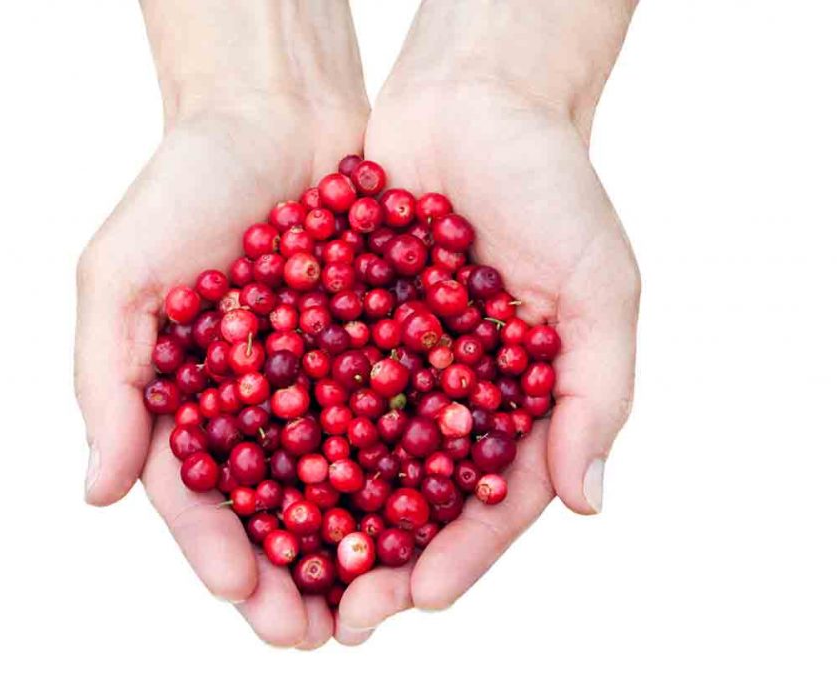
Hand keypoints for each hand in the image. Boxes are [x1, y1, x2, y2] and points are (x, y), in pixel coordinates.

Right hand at [75, 0, 367, 649]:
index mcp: (186, 401)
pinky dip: (413, 460)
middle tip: (322, 631)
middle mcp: (258, 402)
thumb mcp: (121, 277)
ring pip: (344, 476)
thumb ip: (107, 384)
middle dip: (296, 570)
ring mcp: (322, 378)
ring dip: (362, 537)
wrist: (275, 114)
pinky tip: (437, 504)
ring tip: (387, 594)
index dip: (218, 551)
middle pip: (276, 505)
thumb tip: (95, 494)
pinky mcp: (380, 347)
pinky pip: (400, 413)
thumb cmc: (180, 188)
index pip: (196, 497)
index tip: (247, 597)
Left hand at [334, 1, 639, 642]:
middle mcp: (443, 396)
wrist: (474, 101)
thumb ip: (595, 396)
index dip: (460, 553)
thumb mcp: (598, 289)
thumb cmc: (555, 189)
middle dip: (374, 557)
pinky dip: (271, 428)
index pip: (490, 499)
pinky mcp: (328, 322)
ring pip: (344, 456)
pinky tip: (238, 473)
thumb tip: (589, 503)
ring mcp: (383, 363)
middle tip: (334, 618)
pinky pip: (297, 384)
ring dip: (311, 516)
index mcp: (512, 404)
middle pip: (408, 496)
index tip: (419, 597)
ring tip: (273, 572)